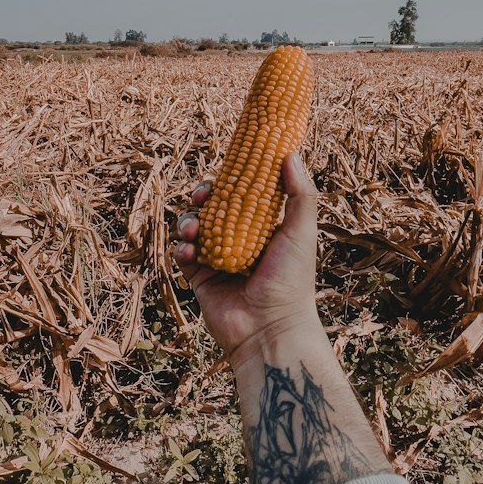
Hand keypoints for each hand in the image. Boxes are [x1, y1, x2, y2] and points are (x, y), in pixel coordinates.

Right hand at [174, 152, 320, 364]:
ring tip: (192, 229)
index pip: (243, 194)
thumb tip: (290, 153)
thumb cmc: (292, 281)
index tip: (226, 167)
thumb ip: (300, 193)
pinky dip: (181, 248)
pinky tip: (189, 251)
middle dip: (204, 197)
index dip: (232, 179)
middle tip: (203, 195)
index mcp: (264, 229)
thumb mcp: (301, 232)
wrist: (270, 330)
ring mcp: (218, 259)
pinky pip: (182, 254)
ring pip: (193, 227)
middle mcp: (240, 241)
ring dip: (188, 221)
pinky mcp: (200, 278)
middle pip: (213, 207)